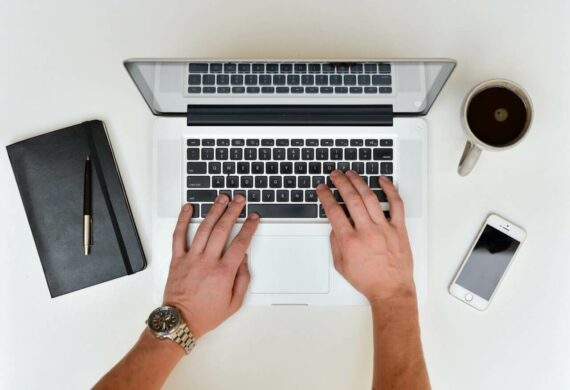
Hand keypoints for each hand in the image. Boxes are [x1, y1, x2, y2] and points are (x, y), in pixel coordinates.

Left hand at [163, 194, 259, 338]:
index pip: (240, 243)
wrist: (180, 322)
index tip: (254, 218)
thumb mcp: (234, 303)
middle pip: (223, 229)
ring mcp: (190, 259)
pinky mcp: (177, 259)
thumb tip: (244, 259)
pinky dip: (182, 220)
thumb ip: (243, 279)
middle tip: (239, 200)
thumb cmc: (205, 314)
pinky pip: (178, 236)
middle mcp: (207, 262)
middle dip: (233, 211)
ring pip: (204, 228)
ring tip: (221, 198)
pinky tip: (188, 208)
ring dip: (214, 211)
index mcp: (223, 273)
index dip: (249, 228)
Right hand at [316, 171, 415, 303]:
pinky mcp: (399, 229)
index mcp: (350, 241)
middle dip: (340, 183)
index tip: (322, 188)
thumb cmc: (368, 280)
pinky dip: (390, 189)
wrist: (391, 290)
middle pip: (351, 199)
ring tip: (351, 174)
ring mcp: (384, 228)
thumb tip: (335, 225)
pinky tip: (382, 180)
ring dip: (359, 182)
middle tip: (335, 174)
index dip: (326, 196)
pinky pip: (396, 204)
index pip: (334, 211)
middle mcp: (367, 232)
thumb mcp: (341, 265)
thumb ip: (335, 243)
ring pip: (370, 197)